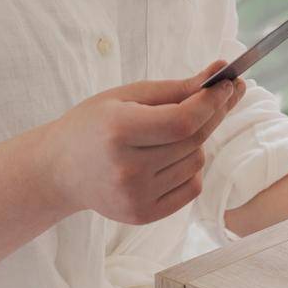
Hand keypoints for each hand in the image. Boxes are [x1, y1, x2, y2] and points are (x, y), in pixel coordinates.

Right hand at [40, 61, 244, 224]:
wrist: (59, 170)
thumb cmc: (94, 124)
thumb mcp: (127, 96)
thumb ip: (175, 89)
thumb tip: (218, 73)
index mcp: (119, 131)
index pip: (182, 122)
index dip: (211, 103)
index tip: (228, 85)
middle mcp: (126, 168)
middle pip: (193, 140)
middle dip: (212, 114)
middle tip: (221, 96)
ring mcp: (134, 196)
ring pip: (197, 162)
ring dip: (197, 143)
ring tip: (171, 134)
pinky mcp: (142, 215)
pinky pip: (192, 188)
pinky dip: (191, 169)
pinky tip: (171, 158)